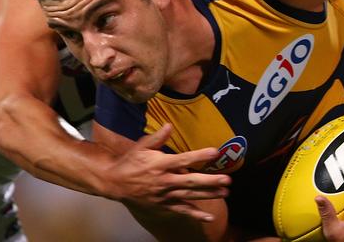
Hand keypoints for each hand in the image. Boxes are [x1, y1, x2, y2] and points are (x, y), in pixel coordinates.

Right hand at [107, 124, 230, 221]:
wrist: (116, 183)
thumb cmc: (130, 162)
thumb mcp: (141, 146)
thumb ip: (157, 137)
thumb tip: (170, 126)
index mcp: (160, 164)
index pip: (183, 159)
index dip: (199, 156)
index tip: (214, 152)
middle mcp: (165, 181)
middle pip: (191, 181)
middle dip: (210, 181)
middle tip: (227, 179)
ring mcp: (165, 195)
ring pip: (190, 196)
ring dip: (208, 195)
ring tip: (225, 192)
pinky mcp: (164, 205)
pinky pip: (182, 210)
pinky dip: (195, 214)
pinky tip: (209, 216)